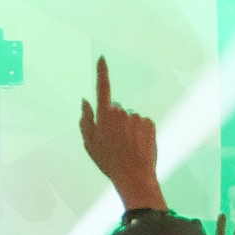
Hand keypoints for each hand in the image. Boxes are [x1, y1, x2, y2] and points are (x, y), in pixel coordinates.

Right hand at [80, 58, 164, 210]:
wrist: (134, 176)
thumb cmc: (108, 162)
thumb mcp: (89, 143)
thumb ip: (85, 119)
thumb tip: (85, 100)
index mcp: (104, 116)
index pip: (102, 88)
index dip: (102, 72)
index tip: (102, 58)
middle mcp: (121, 112)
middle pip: (116, 109)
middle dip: (115, 120)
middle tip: (115, 141)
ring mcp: (136, 117)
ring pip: (130, 118)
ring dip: (129, 128)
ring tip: (128, 147)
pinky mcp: (150, 124)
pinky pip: (143, 124)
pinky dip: (140, 132)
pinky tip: (138, 146)